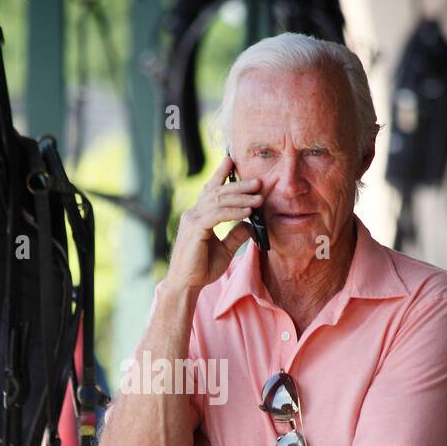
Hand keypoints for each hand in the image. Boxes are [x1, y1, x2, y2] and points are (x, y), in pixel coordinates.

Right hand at [166, 155, 262, 291]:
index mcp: (198, 215)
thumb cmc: (201, 268)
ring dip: (241, 198)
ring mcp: (192, 219)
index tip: (231, 160)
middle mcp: (193, 213)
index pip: (210, 189)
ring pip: (218, 200)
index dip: (221, 174)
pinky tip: (248, 212)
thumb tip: (251, 225)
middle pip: (218, 192)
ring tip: (259, 197)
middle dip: (239, 185)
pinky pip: (217, 215)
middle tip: (258, 181)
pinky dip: (234, 212)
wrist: (187, 284)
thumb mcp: (225, 249)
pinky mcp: (195, 229)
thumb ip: (236, 235)